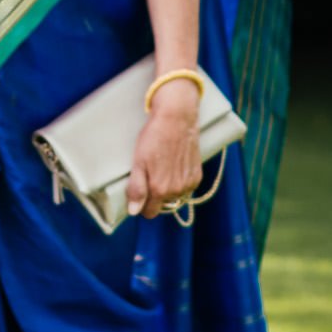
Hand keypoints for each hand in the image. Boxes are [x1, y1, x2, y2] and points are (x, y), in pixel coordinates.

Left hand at [126, 88, 205, 218]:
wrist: (177, 119)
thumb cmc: (154, 137)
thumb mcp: (138, 162)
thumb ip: (137, 189)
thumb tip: (134, 211)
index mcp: (160, 190)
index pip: (150, 213)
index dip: (142, 204)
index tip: (139, 191)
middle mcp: (177, 191)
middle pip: (162, 205)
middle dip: (155, 195)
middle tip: (150, 173)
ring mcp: (189, 184)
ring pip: (174, 197)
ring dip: (168, 188)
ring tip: (162, 167)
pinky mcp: (197, 176)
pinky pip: (186, 188)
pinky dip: (179, 181)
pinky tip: (173, 166)